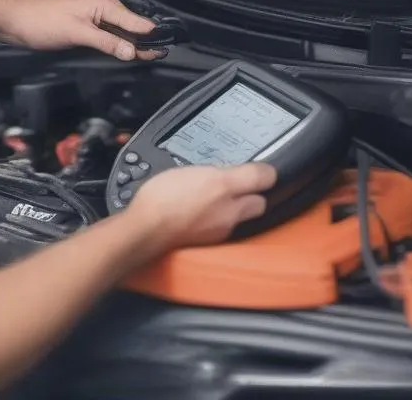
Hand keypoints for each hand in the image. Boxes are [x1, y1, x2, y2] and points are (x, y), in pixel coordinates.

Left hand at [0, 0, 163, 60]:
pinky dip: (117, 42)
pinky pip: (107, 33)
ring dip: (131, 42)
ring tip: (149, 54)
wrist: (15, 20)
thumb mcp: (77, 33)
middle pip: (130, 26)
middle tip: (160, 55)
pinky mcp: (83, 24)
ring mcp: (91, 15)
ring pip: (119, 30)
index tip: (165, 46)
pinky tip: (122, 51)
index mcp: (102, 3)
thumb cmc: (41, 21)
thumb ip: (106, 42)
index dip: (150, 34)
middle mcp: (100, 6)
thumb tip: (130, 51)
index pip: (134, 21)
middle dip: (144, 40)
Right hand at [124, 163, 276, 259]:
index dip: (266, 172)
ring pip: (243, 216)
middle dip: (255, 194)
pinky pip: (227, 227)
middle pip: (259, 203)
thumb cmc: (161, 199)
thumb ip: (218, 171)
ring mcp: (223, 229)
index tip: (264, 170)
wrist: (145, 229)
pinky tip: (205, 212)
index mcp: (224, 187)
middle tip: (243, 184)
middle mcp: (230, 212)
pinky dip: (222, 219)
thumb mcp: (190, 170)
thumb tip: (234, 172)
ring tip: (218, 197)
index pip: (263, 178)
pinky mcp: (213, 241)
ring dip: (238, 207)